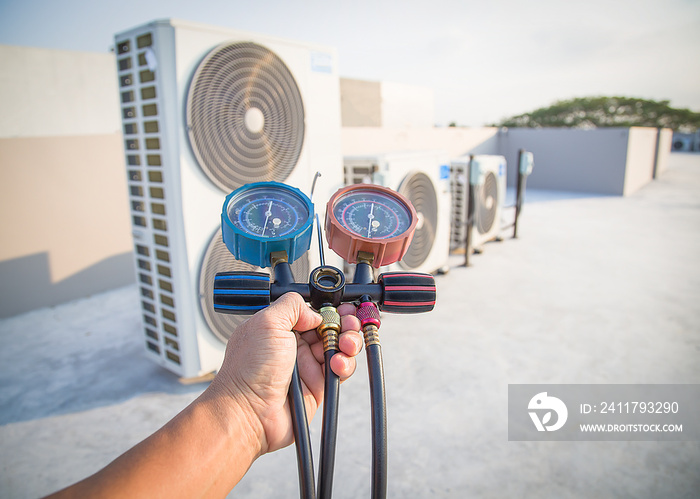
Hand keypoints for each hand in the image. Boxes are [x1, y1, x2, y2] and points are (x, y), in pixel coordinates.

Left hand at [206, 292, 361, 454]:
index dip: (329, 310)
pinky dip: (345, 365)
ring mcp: (306, 366)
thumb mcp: (266, 323)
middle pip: (330, 328)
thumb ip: (292, 306)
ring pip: (339, 348)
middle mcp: (293, 345)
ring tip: (346, 345)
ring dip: (349, 343)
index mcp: (279, 327)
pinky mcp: (317, 386)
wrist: (249, 412)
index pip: (312, 312)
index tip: (342, 309)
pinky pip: (340, 371)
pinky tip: (338, 364)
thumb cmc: (249, 371)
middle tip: (349, 324)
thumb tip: (314, 312)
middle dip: (344, 324)